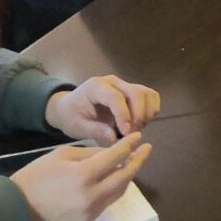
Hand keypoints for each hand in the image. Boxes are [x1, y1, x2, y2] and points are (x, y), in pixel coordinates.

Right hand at [11, 134, 152, 220]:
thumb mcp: (62, 155)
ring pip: (119, 191)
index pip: (115, 158)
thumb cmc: (37, 175)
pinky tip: (116, 178)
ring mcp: (91, 211)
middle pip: (125, 177)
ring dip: (128, 176)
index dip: (130, 146)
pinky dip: (114, 189)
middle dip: (138, 162)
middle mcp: (92, 196)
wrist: (17, 206)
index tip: (139, 137)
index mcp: (83, 175)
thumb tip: (113, 154)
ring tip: (132, 162)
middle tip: (146, 149)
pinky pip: (108, 202)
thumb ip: (90, 153)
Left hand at [46, 76, 161, 142]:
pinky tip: (139, 124)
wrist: (70, 107)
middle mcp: (113, 82)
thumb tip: (114, 137)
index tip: (126, 133)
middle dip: (138, 115)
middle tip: (131, 134)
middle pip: (136, 92)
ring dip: (146, 113)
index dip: (124, 115)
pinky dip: (150, 111)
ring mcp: (124, 85)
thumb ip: (95, 131)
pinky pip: (150, 97)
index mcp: (95, 87)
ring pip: (147, 94)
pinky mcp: (132, 91)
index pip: (115, 97)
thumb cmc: (71, 116)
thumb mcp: (77, 126)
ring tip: (135, 129)